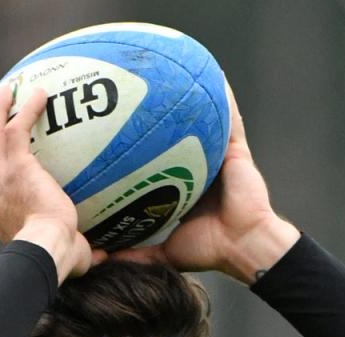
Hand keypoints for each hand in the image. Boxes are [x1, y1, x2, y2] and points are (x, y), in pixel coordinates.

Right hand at [0, 85, 103, 280]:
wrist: (46, 247)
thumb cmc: (55, 258)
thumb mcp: (63, 256)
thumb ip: (79, 252)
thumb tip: (102, 256)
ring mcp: (2, 178)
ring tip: (2, 93)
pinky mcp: (17, 165)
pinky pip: (16, 128)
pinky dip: (25, 109)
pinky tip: (38, 93)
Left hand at [112, 82, 299, 283]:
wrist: (244, 247)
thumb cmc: (208, 250)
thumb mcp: (161, 251)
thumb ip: (134, 253)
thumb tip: (100, 259)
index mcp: (183, 185)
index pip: (159, 158)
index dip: (142, 144)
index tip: (117, 131)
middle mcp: (200, 165)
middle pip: (176, 133)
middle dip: (158, 114)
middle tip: (134, 94)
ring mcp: (219, 156)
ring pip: (203, 119)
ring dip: (191, 96)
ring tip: (171, 71)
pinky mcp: (236, 150)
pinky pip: (230, 118)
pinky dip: (223, 97)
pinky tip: (211, 75)